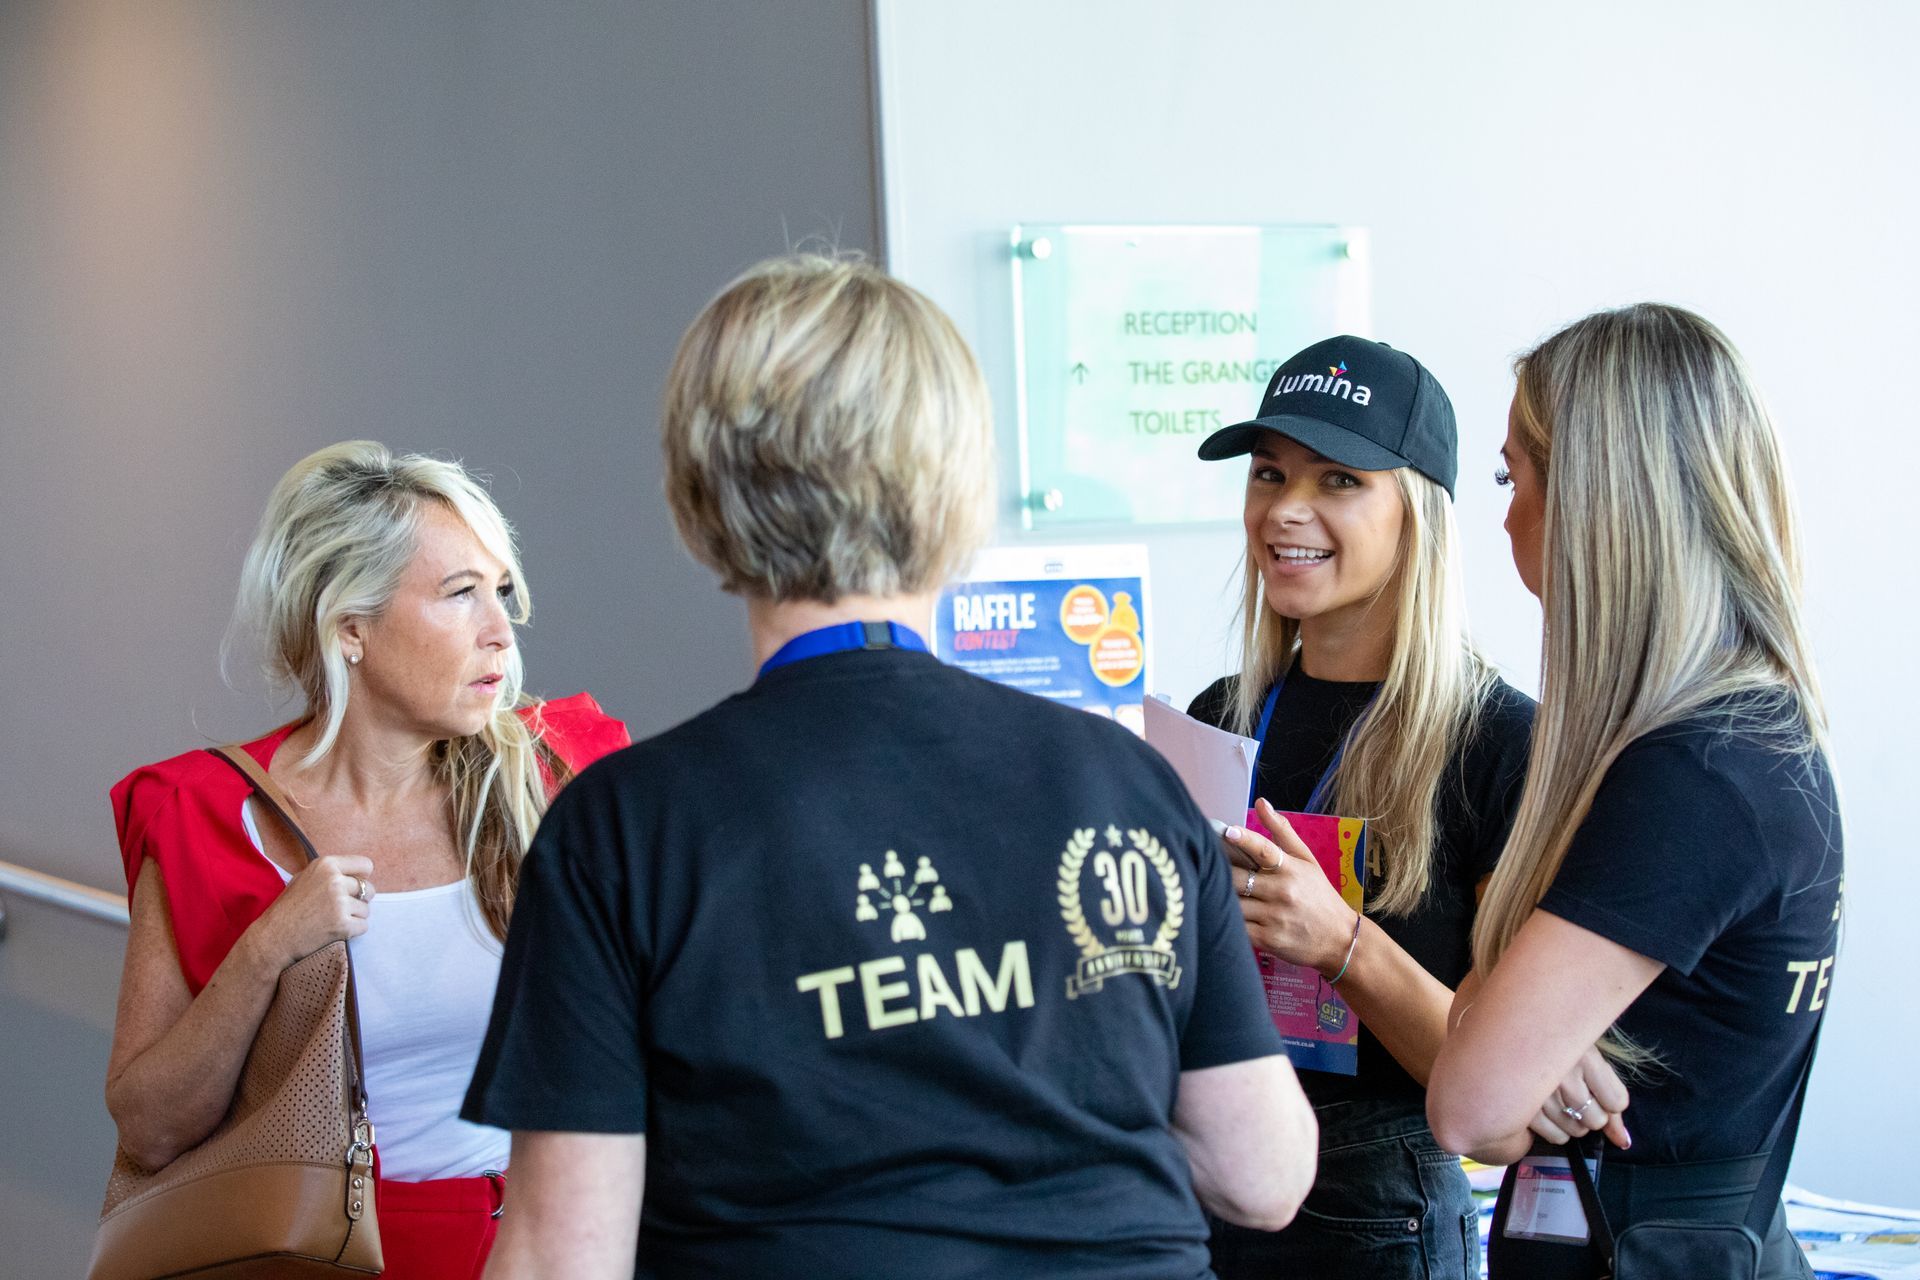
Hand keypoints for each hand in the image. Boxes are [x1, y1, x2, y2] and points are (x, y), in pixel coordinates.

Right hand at [244, 853, 374, 970]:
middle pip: (368, 888)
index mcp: (326, 865)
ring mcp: (339, 903)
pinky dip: (353, 931)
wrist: (273, 937)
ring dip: (354, 917)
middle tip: (340, 908)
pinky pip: (363, 926)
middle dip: (359, 900)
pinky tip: (334, 930)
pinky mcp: (343, 924)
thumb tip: (357, 874)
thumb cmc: (287, 908)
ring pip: (366, 909)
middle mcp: (335, 881)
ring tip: (332, 920)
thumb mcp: (304, 878)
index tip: (354, 887)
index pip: (365, 865)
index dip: (362, 877)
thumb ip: (329, 873)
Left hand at [1217, 798, 1355, 975]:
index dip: (1245, 839)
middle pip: (1238, 879)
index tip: (1227, 831)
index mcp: (1291, 869)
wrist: (1339, 940)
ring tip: (1202, 887)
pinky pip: (1237, 928)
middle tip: (1201, 864)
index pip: (1265, 850)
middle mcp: (1282, 892)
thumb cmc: (1319, 895)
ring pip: (1233, 903)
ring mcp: (1274, 918)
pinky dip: (1225, 920)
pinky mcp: (1267, 940)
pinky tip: (1217, 912)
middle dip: (1219, 872)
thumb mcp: (1307, 860)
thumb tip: (1261, 803)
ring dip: (1218, 896)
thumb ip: (1282, 832)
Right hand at [1527, 1044, 1631, 1149]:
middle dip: (1592, 1111)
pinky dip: (1556, 1128)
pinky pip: (1555, 1136)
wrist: (1518, 1034)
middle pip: (1597, 1120)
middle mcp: (1564, 1077)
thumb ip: (1612, 1099)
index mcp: (1585, 1057)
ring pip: (1576, 1130)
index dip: (1610, 1098)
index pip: (1617, 1103)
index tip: (1596, 1085)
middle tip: (1578, 1091)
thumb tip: (1623, 1142)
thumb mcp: (1590, 1059)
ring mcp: (1541, 1094)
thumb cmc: (1561, 1045)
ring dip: (1574, 1120)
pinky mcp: (1525, 1109)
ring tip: (1561, 1098)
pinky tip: (1550, 1109)